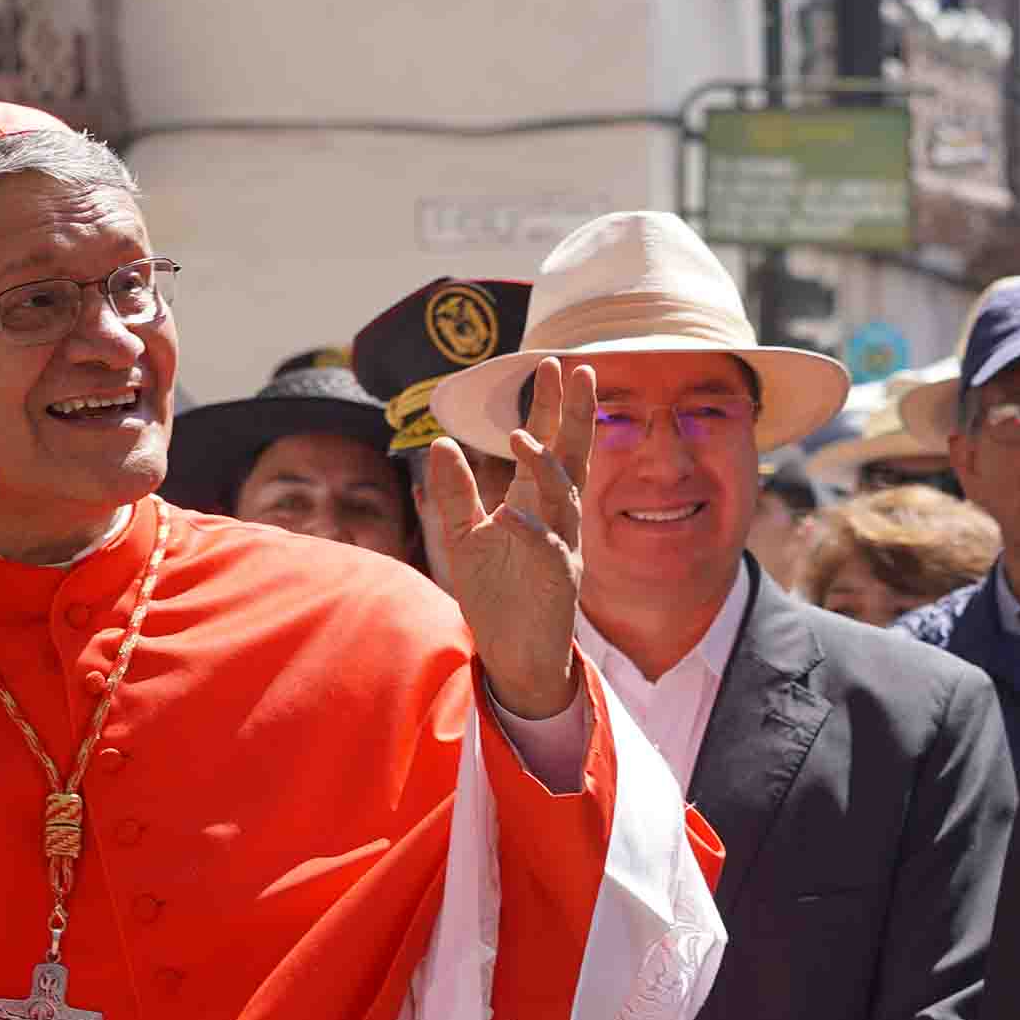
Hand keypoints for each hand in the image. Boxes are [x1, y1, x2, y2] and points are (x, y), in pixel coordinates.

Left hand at [422, 358, 594, 717]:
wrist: (513, 655)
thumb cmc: (496, 596)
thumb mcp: (465, 538)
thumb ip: (456, 493)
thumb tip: (441, 443)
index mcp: (534, 504)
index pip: (547, 444)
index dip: (549, 406)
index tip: (552, 365)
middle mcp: (555, 518)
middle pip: (571, 456)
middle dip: (574, 415)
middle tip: (578, 371)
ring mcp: (562, 547)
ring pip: (563, 497)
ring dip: (544, 465)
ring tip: (522, 437)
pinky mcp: (559, 581)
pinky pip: (547, 547)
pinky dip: (529, 529)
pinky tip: (509, 513)